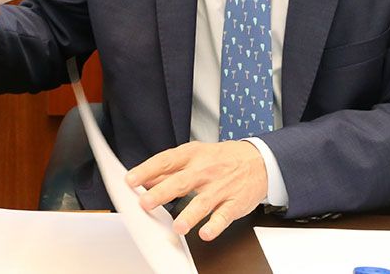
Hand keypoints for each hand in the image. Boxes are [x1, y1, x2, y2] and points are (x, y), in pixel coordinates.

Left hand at [126, 140, 267, 240]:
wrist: (259, 160)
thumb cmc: (221, 158)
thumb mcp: (194, 155)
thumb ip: (169, 169)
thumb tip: (144, 180)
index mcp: (192, 156)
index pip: (166, 161)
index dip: (147, 170)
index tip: (131, 180)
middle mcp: (205, 171)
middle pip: (181, 182)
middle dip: (162, 193)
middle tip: (146, 203)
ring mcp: (220, 187)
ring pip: (203, 202)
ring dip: (190, 215)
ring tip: (178, 227)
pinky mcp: (234, 202)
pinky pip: (224, 215)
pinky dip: (215, 225)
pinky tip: (206, 233)